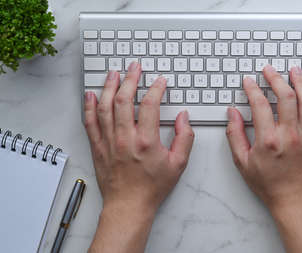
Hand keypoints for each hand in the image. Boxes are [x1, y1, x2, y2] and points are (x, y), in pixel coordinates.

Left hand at [84, 62, 193, 251]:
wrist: (129, 205)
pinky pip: (90, 122)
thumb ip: (185, 138)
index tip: (160, 82)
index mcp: (146, 141)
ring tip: (113, 73)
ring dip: (108, 87)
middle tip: (134, 67)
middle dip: (130, 79)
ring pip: (104, 107)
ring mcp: (108, 142)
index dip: (155, 89)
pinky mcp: (98, 147)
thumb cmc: (152, 187)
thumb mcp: (178, 164)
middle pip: (123, 100)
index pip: (149, 105)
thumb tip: (184, 117)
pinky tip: (90, 95)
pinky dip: (89, 106)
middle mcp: (124, 138)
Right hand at [226, 65, 301, 209]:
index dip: (253, 88)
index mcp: (269, 140)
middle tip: (269, 70)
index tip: (249, 81)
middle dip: (276, 78)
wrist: (294, 200)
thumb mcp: (242, 162)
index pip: (260, 104)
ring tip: (294, 70)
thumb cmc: (269, 185)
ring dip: (300, 82)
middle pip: (286, 96)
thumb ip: (235, 135)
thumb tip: (232, 114)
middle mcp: (290, 135)